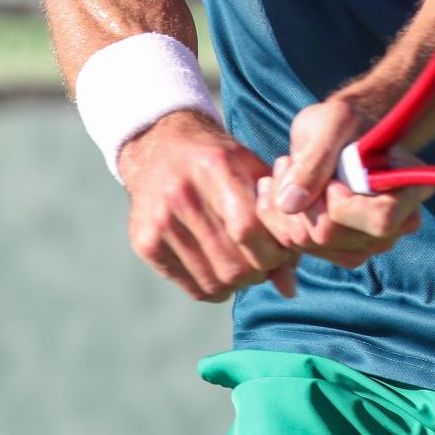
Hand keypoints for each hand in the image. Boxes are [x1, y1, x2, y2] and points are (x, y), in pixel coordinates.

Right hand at [118, 109, 298, 301]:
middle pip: (232, 264)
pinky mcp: (145, 243)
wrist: (161, 147)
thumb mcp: (253, 171)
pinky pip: (193, 287)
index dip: (273, 250)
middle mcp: (182, 195)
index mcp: (215, 168)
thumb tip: (290, 288)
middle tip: (266, 261)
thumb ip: (277, 220)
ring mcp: (159, 222)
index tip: (283, 249)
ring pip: (215, 282)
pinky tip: (223, 266)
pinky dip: (217, 287)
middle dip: (259, 271)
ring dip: (239, 282)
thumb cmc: (220, 161)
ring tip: (246, 263)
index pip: (248, 229)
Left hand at [255, 98, 434, 268]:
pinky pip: (300, 250)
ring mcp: (371, 242)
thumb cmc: (345, 121)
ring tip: (286, 170)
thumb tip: (290, 204)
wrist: (340, 134)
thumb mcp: (332, 122)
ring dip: (285, 206)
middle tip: (286, 162)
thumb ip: (314, 160)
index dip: (341, 204)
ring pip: (310, 244)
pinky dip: (280, 220)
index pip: (379, 219)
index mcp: (410, 187)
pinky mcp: (343, 252)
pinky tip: (282, 191)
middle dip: (299, 197)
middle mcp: (398, 223)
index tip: (328, 177)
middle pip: (333, 234)